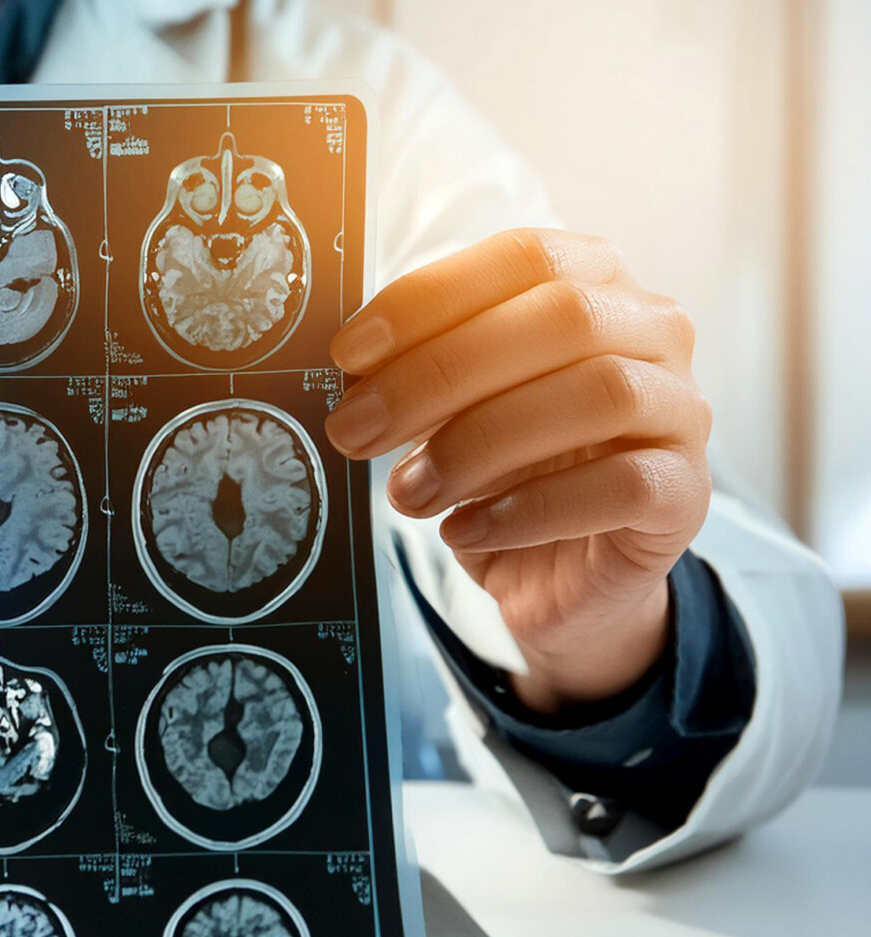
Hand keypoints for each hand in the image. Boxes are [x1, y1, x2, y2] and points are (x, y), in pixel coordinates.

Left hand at [324, 229, 711, 714]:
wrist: (560, 577)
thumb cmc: (506, 474)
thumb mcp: (452, 410)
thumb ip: (419, 374)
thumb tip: (355, 374)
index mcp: (596, 284)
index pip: (523, 257)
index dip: (430, 297)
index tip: (349, 353)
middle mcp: (655, 332)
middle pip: (560, 318)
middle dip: (437, 375)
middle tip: (354, 430)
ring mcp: (682, 410)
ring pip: (598, 395)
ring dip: (479, 444)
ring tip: (407, 493)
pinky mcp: (689, 493)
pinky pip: (622, 484)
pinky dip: (529, 510)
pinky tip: (464, 530)